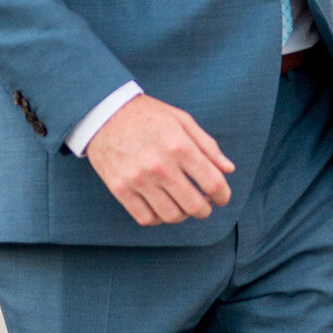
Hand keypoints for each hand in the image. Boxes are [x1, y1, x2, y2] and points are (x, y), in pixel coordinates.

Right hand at [85, 93, 234, 225]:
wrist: (104, 113)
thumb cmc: (149, 115)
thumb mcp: (183, 120)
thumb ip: (208, 146)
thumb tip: (229, 170)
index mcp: (180, 147)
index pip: (213, 183)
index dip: (223, 195)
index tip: (221, 197)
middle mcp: (160, 166)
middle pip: (194, 206)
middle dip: (205, 210)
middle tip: (205, 205)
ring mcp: (138, 180)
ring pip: (171, 216)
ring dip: (183, 215)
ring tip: (183, 205)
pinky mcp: (120, 189)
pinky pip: (145, 218)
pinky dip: (158, 218)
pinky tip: (161, 206)